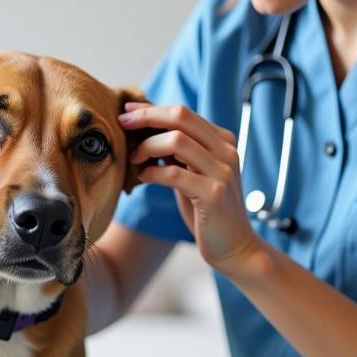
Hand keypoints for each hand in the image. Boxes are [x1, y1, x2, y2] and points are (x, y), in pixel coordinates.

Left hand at [118, 102, 263, 278]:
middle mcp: (226, 150)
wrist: (234, 247)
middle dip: (146, 117)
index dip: (152, 109)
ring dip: (148, 146)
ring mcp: (223, 171)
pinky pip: (174, 173)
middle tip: (122, 123)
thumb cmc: (207, 210)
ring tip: (134, 158)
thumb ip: (178, 152)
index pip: (183, 113)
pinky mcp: (214, 194)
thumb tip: (145, 128)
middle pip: (181, 117)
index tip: (127, 112)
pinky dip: (152, 171)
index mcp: (222, 141)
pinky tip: (143, 176)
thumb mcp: (193, 173)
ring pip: (177, 141)